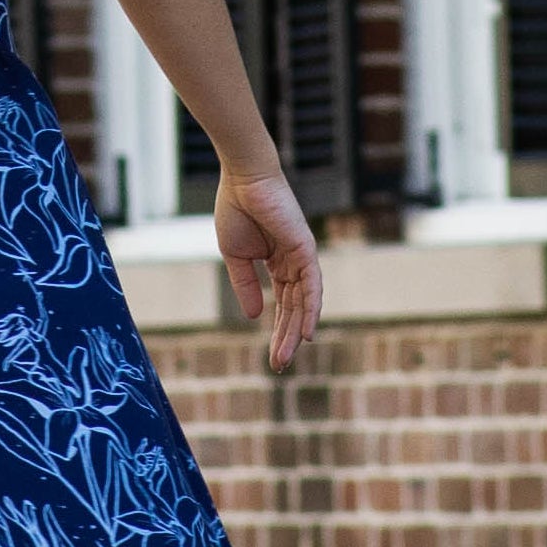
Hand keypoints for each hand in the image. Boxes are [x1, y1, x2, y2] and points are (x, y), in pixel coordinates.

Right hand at [214, 164, 320, 371]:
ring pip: (304, 302)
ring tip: (288, 355)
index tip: (273, 358)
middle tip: (279, 365)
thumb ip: (245, 286)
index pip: (282, 304)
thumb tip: (252, 317)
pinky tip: (306, 332)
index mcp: (277, 263)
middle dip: (286, 337)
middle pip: (294, 308)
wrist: (242, 180)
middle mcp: (294, 263)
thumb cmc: (236, 210)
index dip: (277, 331)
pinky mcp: (305, 249)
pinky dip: (311, 308)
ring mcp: (302, 257)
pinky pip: (311, 285)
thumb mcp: (235, 257)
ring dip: (296, 330)